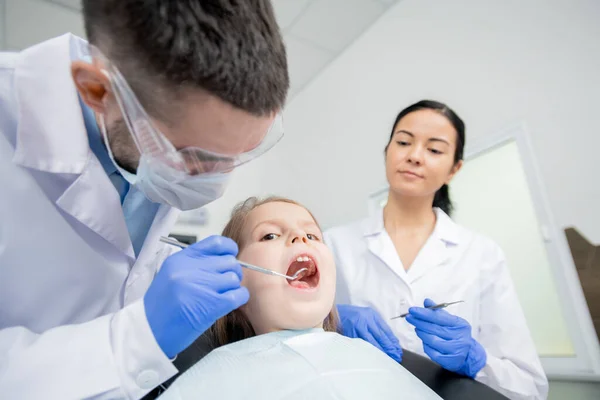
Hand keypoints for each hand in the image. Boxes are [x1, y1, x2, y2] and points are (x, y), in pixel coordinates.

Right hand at [144, 235, 249, 358]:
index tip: (230, 256)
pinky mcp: (213, 304)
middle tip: (224, 284)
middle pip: (229, 261)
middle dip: (231, 272)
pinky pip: (239, 294)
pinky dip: (239, 298)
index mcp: (182, 259)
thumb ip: (195, 264)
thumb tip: (223, 259)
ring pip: (234, 278)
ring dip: (233, 287)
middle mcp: (192, 269)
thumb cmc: (161, 307)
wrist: (150, 332)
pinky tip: (230, 303)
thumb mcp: (171, 275)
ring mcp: (203, 285)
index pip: (216, 243)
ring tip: (222, 296)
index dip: (229, 249)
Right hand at [337, 304, 402, 362]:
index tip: (397, 349)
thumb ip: (374, 325)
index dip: (392, 341)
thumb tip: (388, 340)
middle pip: (380, 335)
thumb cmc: (350, 315)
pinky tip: (372, 356)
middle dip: (389, 347)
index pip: (385, 329)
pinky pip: (360, 343)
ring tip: (387, 359)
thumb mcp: (364, 316)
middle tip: (396, 356)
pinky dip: (367, 350)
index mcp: (371, 314)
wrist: (331, 311)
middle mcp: (365, 318)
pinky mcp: (348, 331)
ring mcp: (356, 325)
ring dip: (380, 351)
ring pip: (372, 341)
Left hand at [406, 298, 485, 377]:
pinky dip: (426, 346)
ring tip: (417, 329)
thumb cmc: (457, 335)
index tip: (412, 310)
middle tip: (409, 317)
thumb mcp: (451, 321)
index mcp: (460, 324)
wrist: (469, 355)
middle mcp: (459, 337)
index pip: (438, 317)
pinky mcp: (450, 360)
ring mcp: (455, 349)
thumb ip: (438, 312)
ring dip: (422, 333)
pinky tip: (424, 341)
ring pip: (432, 340)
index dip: (424, 313)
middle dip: (419, 322)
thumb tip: (427, 302)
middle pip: (434, 328)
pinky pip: (432, 352)